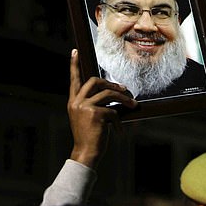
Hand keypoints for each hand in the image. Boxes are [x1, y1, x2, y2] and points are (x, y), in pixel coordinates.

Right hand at [67, 49, 136, 168]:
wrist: (85, 154)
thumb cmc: (89, 138)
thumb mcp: (87, 119)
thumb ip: (93, 105)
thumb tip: (112, 95)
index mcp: (73, 102)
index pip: (74, 80)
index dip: (74, 65)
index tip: (75, 51)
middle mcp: (76, 102)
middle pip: (95, 82)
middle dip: (111, 83)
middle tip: (124, 88)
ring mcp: (85, 107)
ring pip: (108, 94)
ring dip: (123, 99)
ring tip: (133, 104)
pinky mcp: (95, 114)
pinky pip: (113, 111)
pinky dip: (119, 121)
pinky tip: (118, 131)